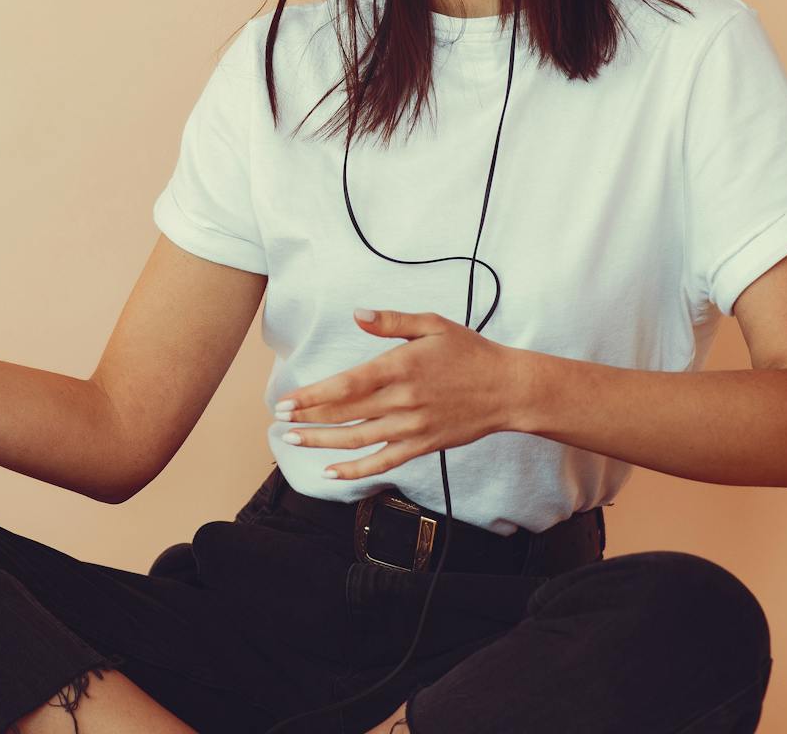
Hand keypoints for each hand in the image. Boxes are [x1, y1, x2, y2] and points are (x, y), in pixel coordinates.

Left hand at [272, 309, 526, 480]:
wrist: (507, 389)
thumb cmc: (469, 353)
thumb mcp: (433, 325)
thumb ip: (392, 322)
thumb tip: (357, 314)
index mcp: (400, 368)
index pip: (346, 385)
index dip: (313, 396)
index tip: (287, 401)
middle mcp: (402, 400)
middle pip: (345, 414)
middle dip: (307, 419)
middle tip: (278, 421)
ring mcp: (412, 427)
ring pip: (357, 440)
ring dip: (321, 443)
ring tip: (292, 442)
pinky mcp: (422, 445)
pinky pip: (383, 461)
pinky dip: (355, 470)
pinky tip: (331, 473)